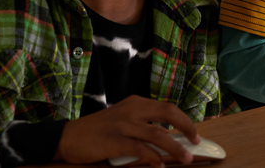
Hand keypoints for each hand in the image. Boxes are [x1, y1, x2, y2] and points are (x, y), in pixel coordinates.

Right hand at [54, 95, 198, 167]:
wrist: (67, 137)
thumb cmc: (97, 131)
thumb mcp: (123, 120)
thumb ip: (143, 124)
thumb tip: (169, 138)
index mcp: (136, 103)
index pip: (168, 108)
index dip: (184, 120)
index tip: (195, 133)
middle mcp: (132, 110)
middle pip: (168, 114)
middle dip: (186, 127)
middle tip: (197, 141)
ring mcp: (123, 124)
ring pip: (158, 134)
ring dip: (175, 147)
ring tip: (186, 158)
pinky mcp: (114, 140)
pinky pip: (140, 149)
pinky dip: (153, 158)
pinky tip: (160, 165)